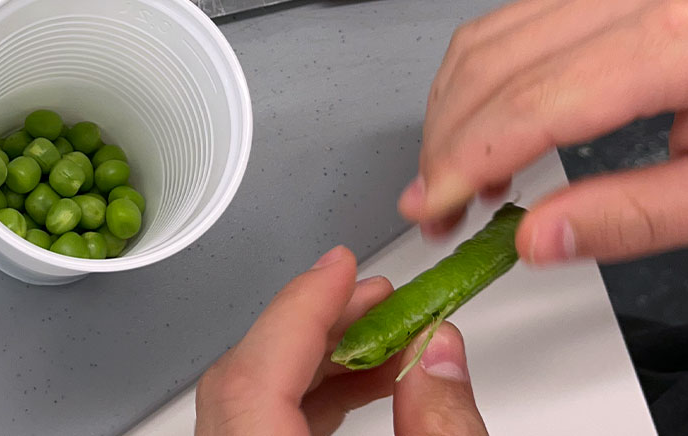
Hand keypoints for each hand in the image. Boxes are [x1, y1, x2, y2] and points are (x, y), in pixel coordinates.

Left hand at [194, 245, 487, 434]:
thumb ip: (442, 427)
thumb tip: (440, 351)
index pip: (254, 375)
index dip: (301, 308)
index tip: (341, 266)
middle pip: (245, 380)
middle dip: (315, 326)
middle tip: (373, 296)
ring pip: (248, 401)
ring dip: (316, 361)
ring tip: (380, 336)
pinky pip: (256, 427)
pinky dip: (305, 399)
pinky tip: (360, 383)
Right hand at [398, 0, 687, 262]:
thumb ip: (635, 217)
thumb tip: (539, 239)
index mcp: (677, 40)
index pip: (532, 105)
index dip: (466, 163)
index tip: (434, 211)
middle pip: (491, 67)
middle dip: (444, 142)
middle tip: (436, 207)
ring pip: (484, 41)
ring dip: (450, 112)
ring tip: (455, 177)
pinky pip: (504, 26)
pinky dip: (473, 82)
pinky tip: (479, 128)